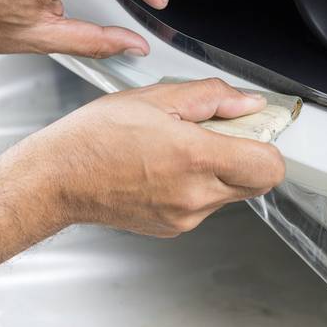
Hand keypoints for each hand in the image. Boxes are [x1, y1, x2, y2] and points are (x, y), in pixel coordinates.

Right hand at [4, 79, 286, 236]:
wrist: (57, 181)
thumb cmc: (95, 138)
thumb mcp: (155, 98)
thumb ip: (211, 98)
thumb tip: (248, 103)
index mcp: (194, 158)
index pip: (269, 167)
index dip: (268, 145)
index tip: (253, 130)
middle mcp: (195, 195)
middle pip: (256, 182)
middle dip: (245, 155)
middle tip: (215, 133)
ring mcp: (185, 216)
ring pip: (230, 193)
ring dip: (218, 171)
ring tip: (178, 149)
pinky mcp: (174, 228)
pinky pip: (205, 206)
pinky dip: (197, 186)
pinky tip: (165, 168)